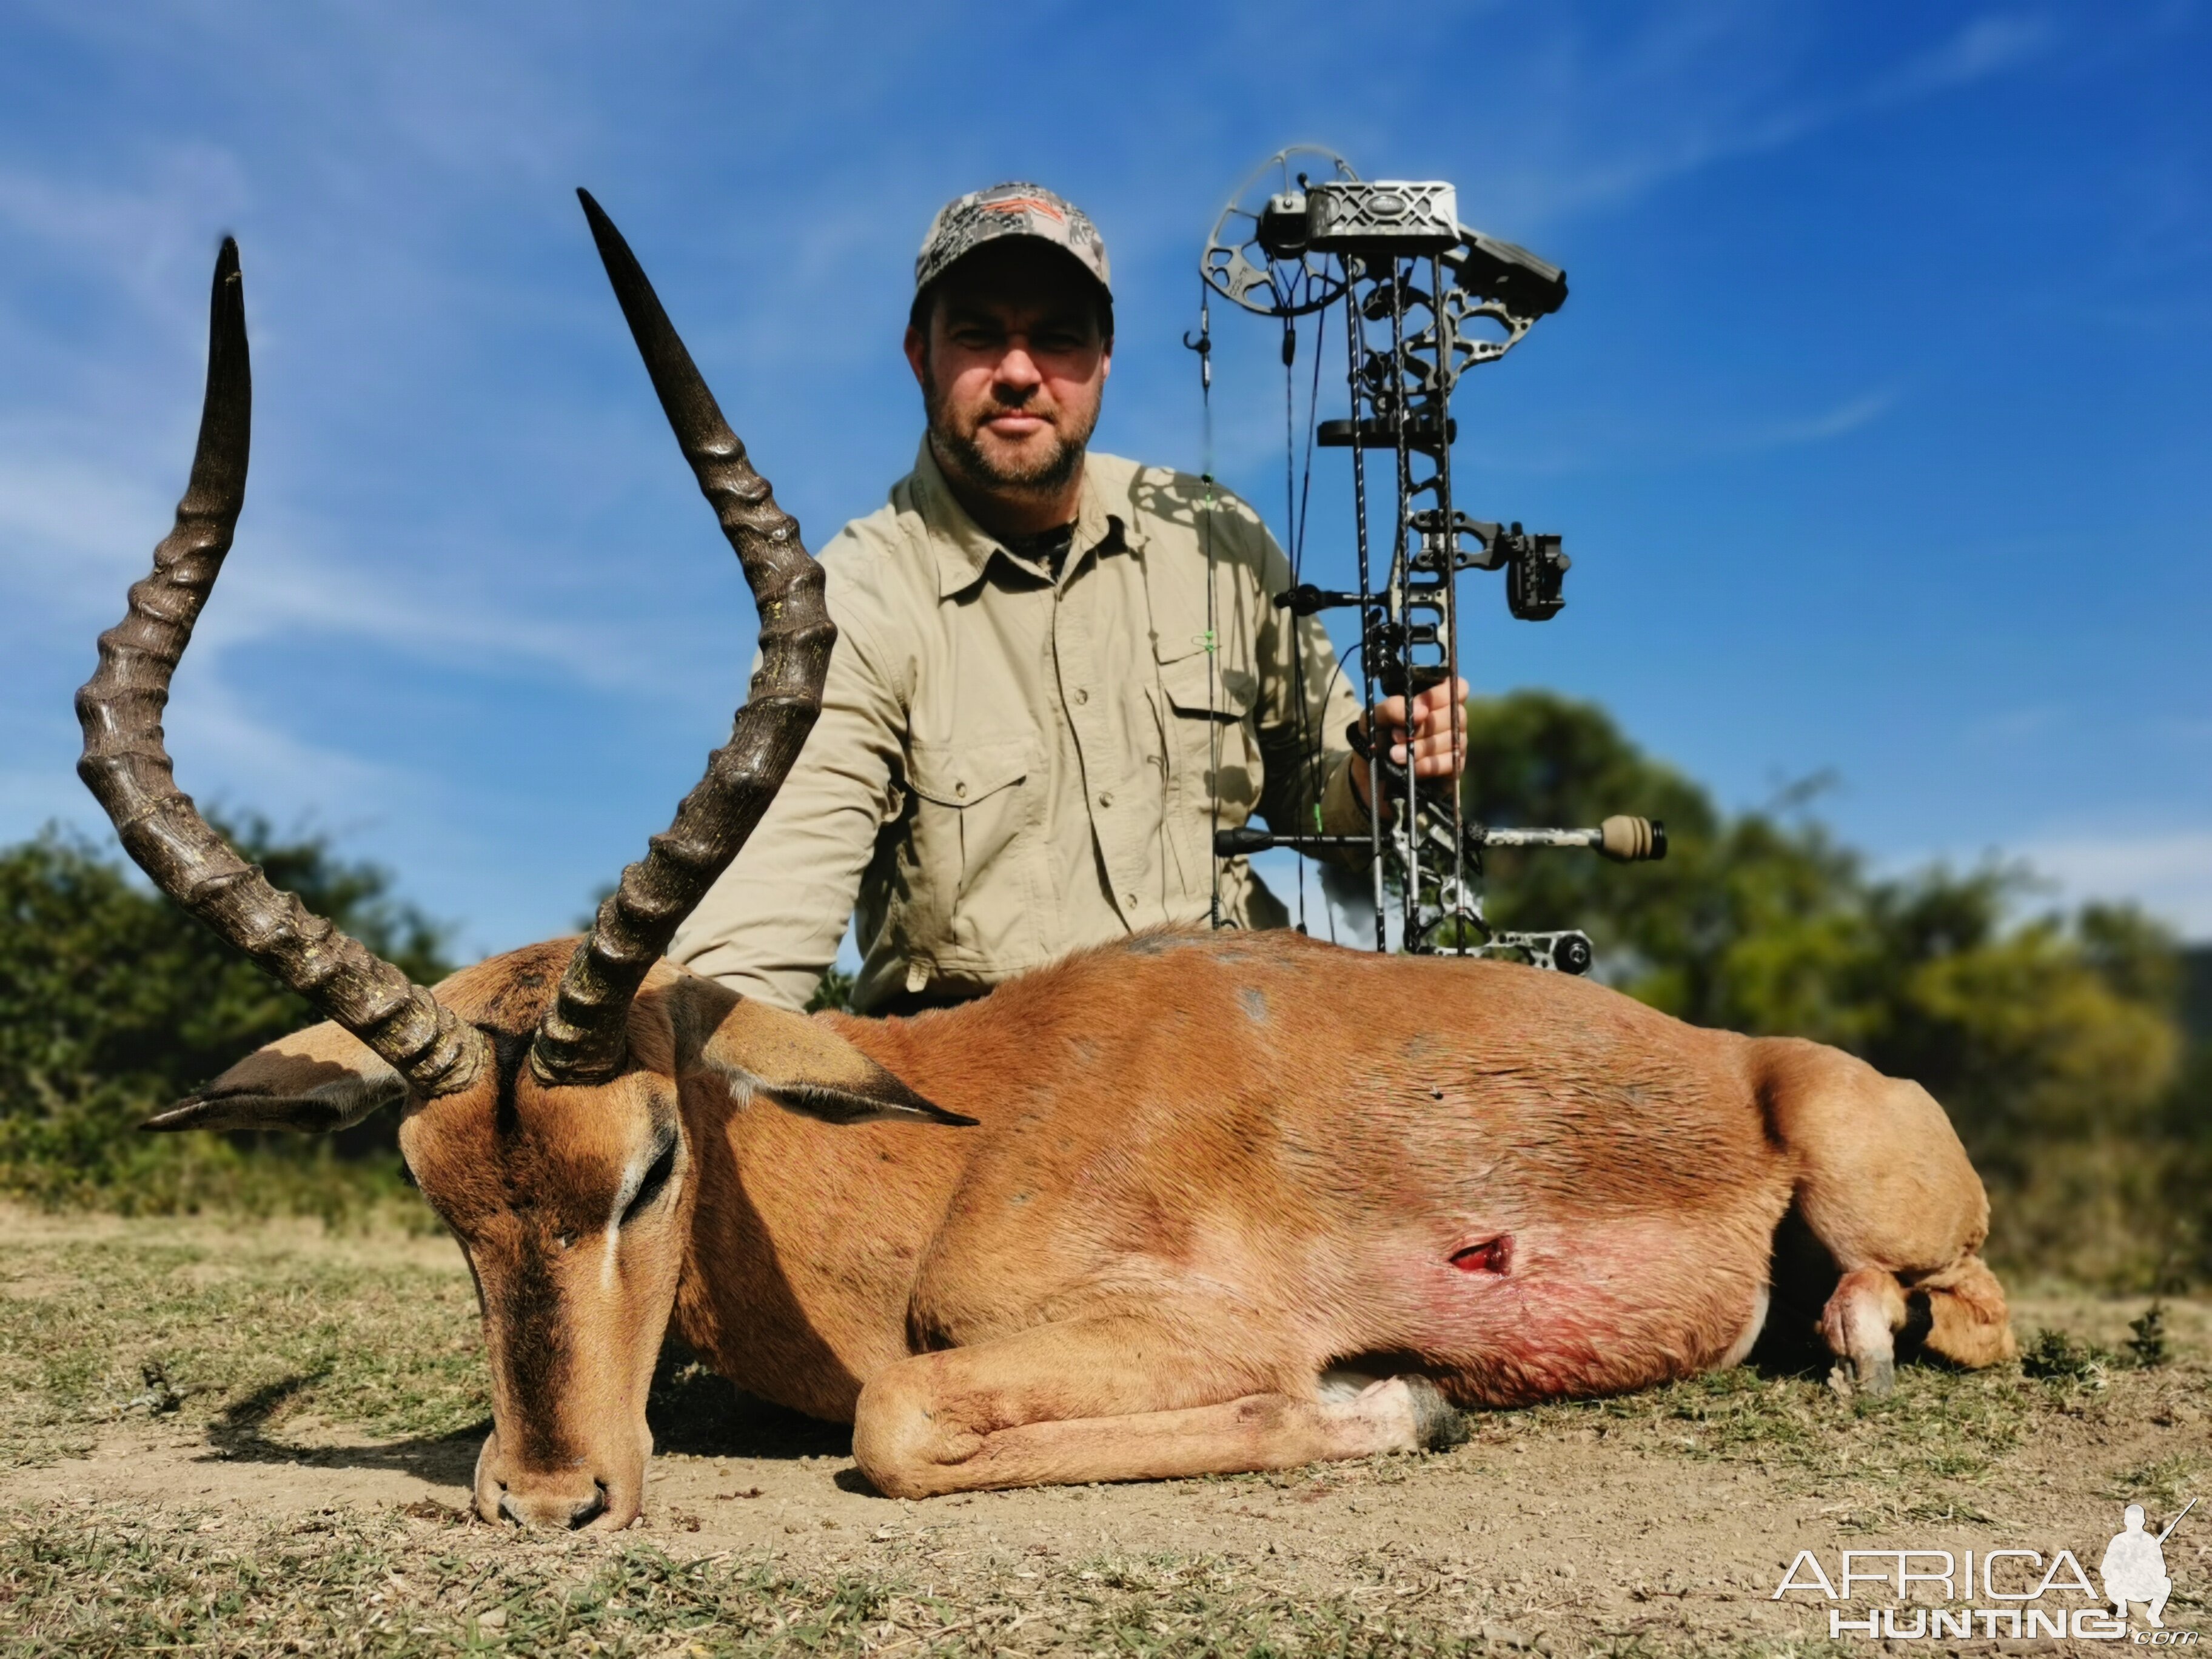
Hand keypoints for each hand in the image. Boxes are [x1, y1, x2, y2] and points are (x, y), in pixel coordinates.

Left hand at [1350, 678, 1469, 809]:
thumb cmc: (1378, 734)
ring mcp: (1457, 741)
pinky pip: (1450, 762)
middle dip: (1422, 728)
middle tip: (1396, 736)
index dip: (1439, 697)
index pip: (1458, 687)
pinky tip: (1412, 767)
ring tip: (1395, 755)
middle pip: (1453, 715)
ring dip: (1420, 748)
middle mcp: (1452, 717)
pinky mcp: (1454, 765)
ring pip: (1451, 740)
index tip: (1416, 710)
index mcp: (1437, 698)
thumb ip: (1393, 707)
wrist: (1372, 768)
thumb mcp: (1376, 717)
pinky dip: (1427, 765)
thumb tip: (1420, 712)